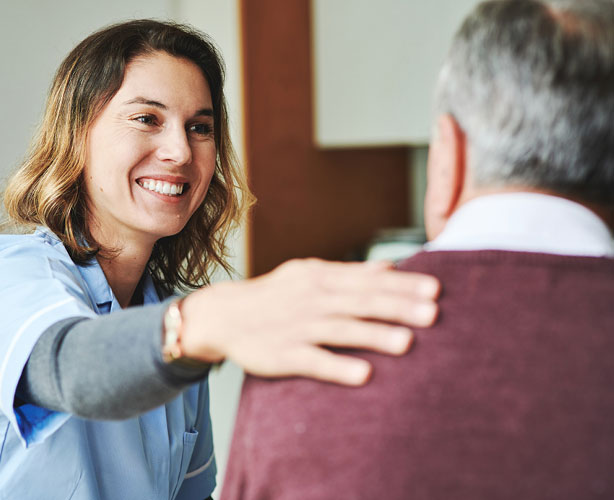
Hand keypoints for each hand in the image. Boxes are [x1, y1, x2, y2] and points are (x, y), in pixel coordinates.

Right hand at [179, 258, 439, 385]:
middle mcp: (311, 299)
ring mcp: (296, 327)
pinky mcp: (282, 354)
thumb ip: (351, 272)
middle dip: (397, 307)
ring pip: (340, 330)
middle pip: (359, 302)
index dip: (402, 285)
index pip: (367, 279)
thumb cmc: (275, 295)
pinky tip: (364, 374)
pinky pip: (313, 360)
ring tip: (408, 342)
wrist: (224, 315)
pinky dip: (337, 366)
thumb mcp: (309, 274)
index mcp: (320, 277)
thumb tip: (392, 267)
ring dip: (374, 335)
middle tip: (433, 314)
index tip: (435, 290)